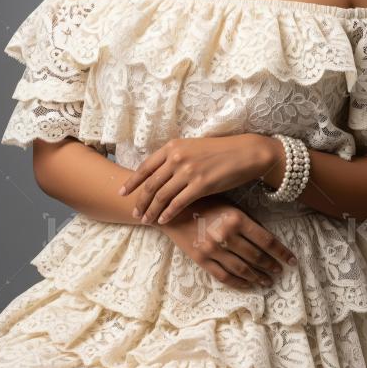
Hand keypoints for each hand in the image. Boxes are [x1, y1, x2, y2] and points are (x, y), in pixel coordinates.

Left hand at [117, 133, 267, 224]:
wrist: (244, 153)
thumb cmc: (219, 151)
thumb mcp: (192, 148)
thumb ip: (174, 157)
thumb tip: (158, 173)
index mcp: (173, 146)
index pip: (145, 166)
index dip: (132, 182)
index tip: (122, 192)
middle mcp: (177, 157)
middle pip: (151, 184)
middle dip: (140, 201)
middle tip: (134, 212)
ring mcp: (189, 171)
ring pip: (162, 196)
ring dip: (151, 210)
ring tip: (146, 220)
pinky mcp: (201, 185)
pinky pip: (178, 203)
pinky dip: (168, 213)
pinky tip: (163, 220)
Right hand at [159, 193, 297, 289]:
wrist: (170, 209)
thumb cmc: (202, 201)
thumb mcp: (227, 203)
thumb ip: (245, 219)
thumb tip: (266, 237)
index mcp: (236, 218)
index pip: (266, 240)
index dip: (281, 252)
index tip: (291, 260)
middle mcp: (226, 235)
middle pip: (256, 256)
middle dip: (271, 265)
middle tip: (280, 271)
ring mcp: (213, 250)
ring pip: (242, 269)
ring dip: (258, 277)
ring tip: (268, 281)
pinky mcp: (201, 260)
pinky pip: (224, 276)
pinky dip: (238, 282)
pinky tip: (248, 284)